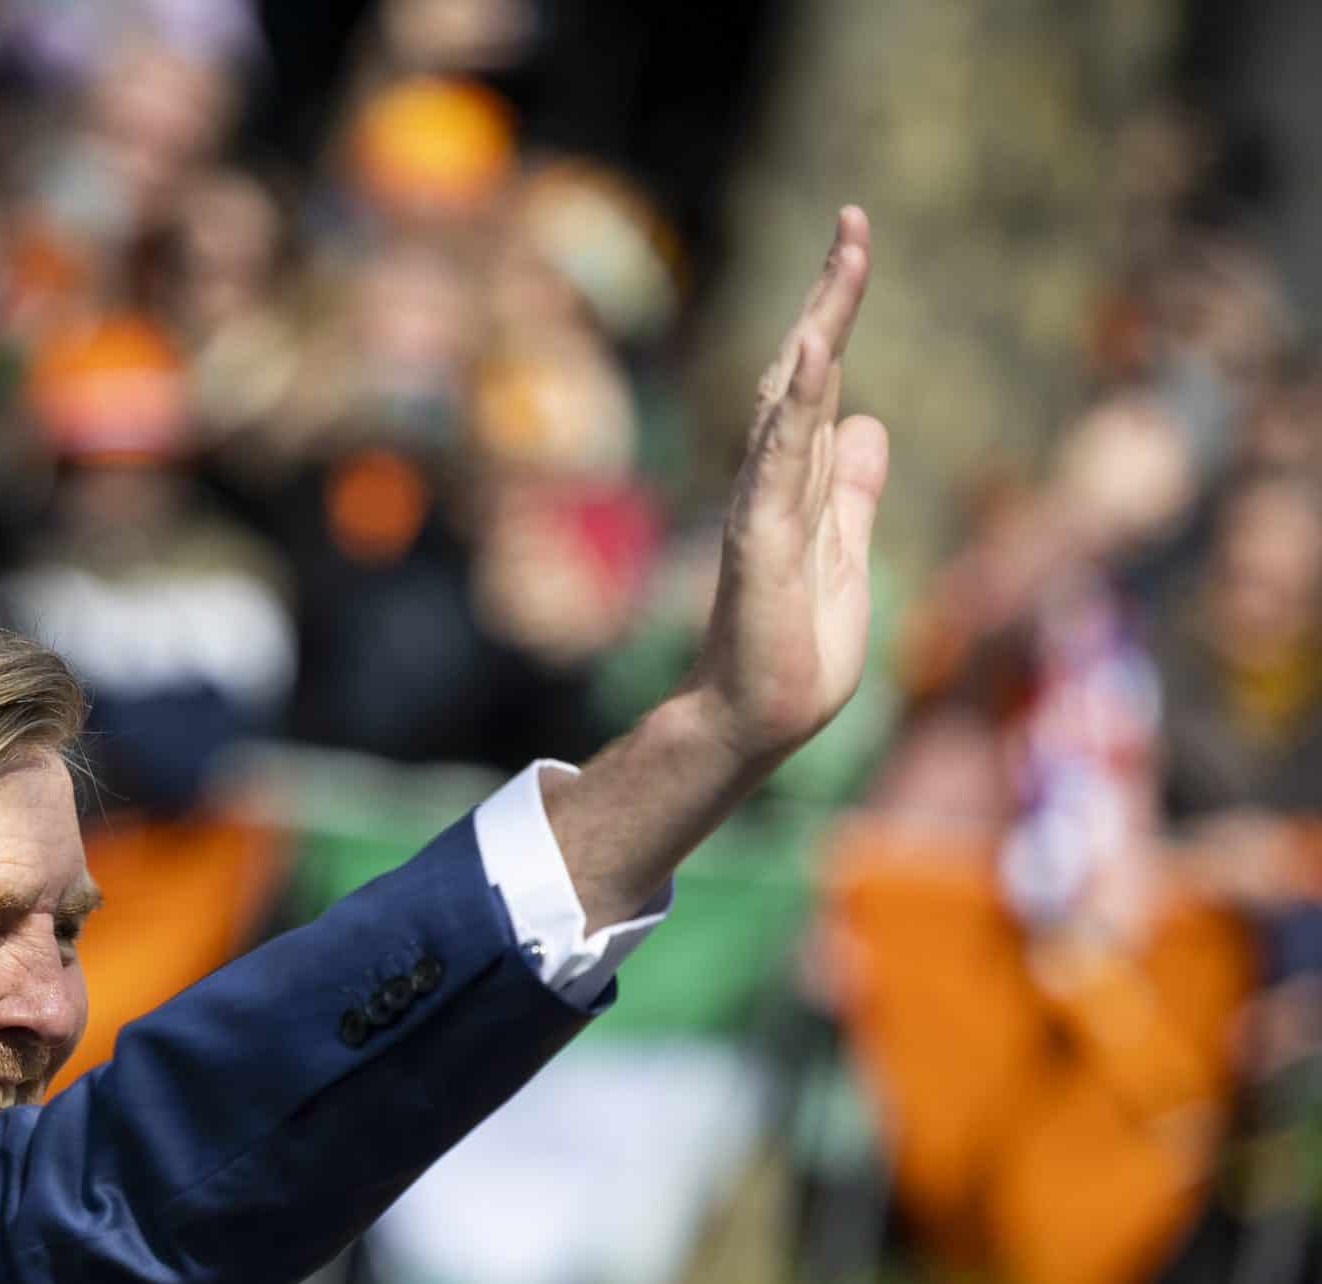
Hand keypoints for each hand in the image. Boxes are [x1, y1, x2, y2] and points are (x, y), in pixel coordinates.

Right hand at [538, 207, 887, 931]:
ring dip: (818, 330)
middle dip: (831, 296)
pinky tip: (812, 358)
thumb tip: (870, 423)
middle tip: (855, 221)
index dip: (837, 310)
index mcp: (800, 478)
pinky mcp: (760, 538)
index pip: (822, 378)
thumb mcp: (849, 549)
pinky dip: (794, 408)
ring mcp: (764, 504)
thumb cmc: (797, 645)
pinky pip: (777, 460)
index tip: (856, 239)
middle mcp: (776, 477)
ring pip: (792, 401)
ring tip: (843, 262)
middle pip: (805, 368)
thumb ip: (853, 488)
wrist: (758, 716)